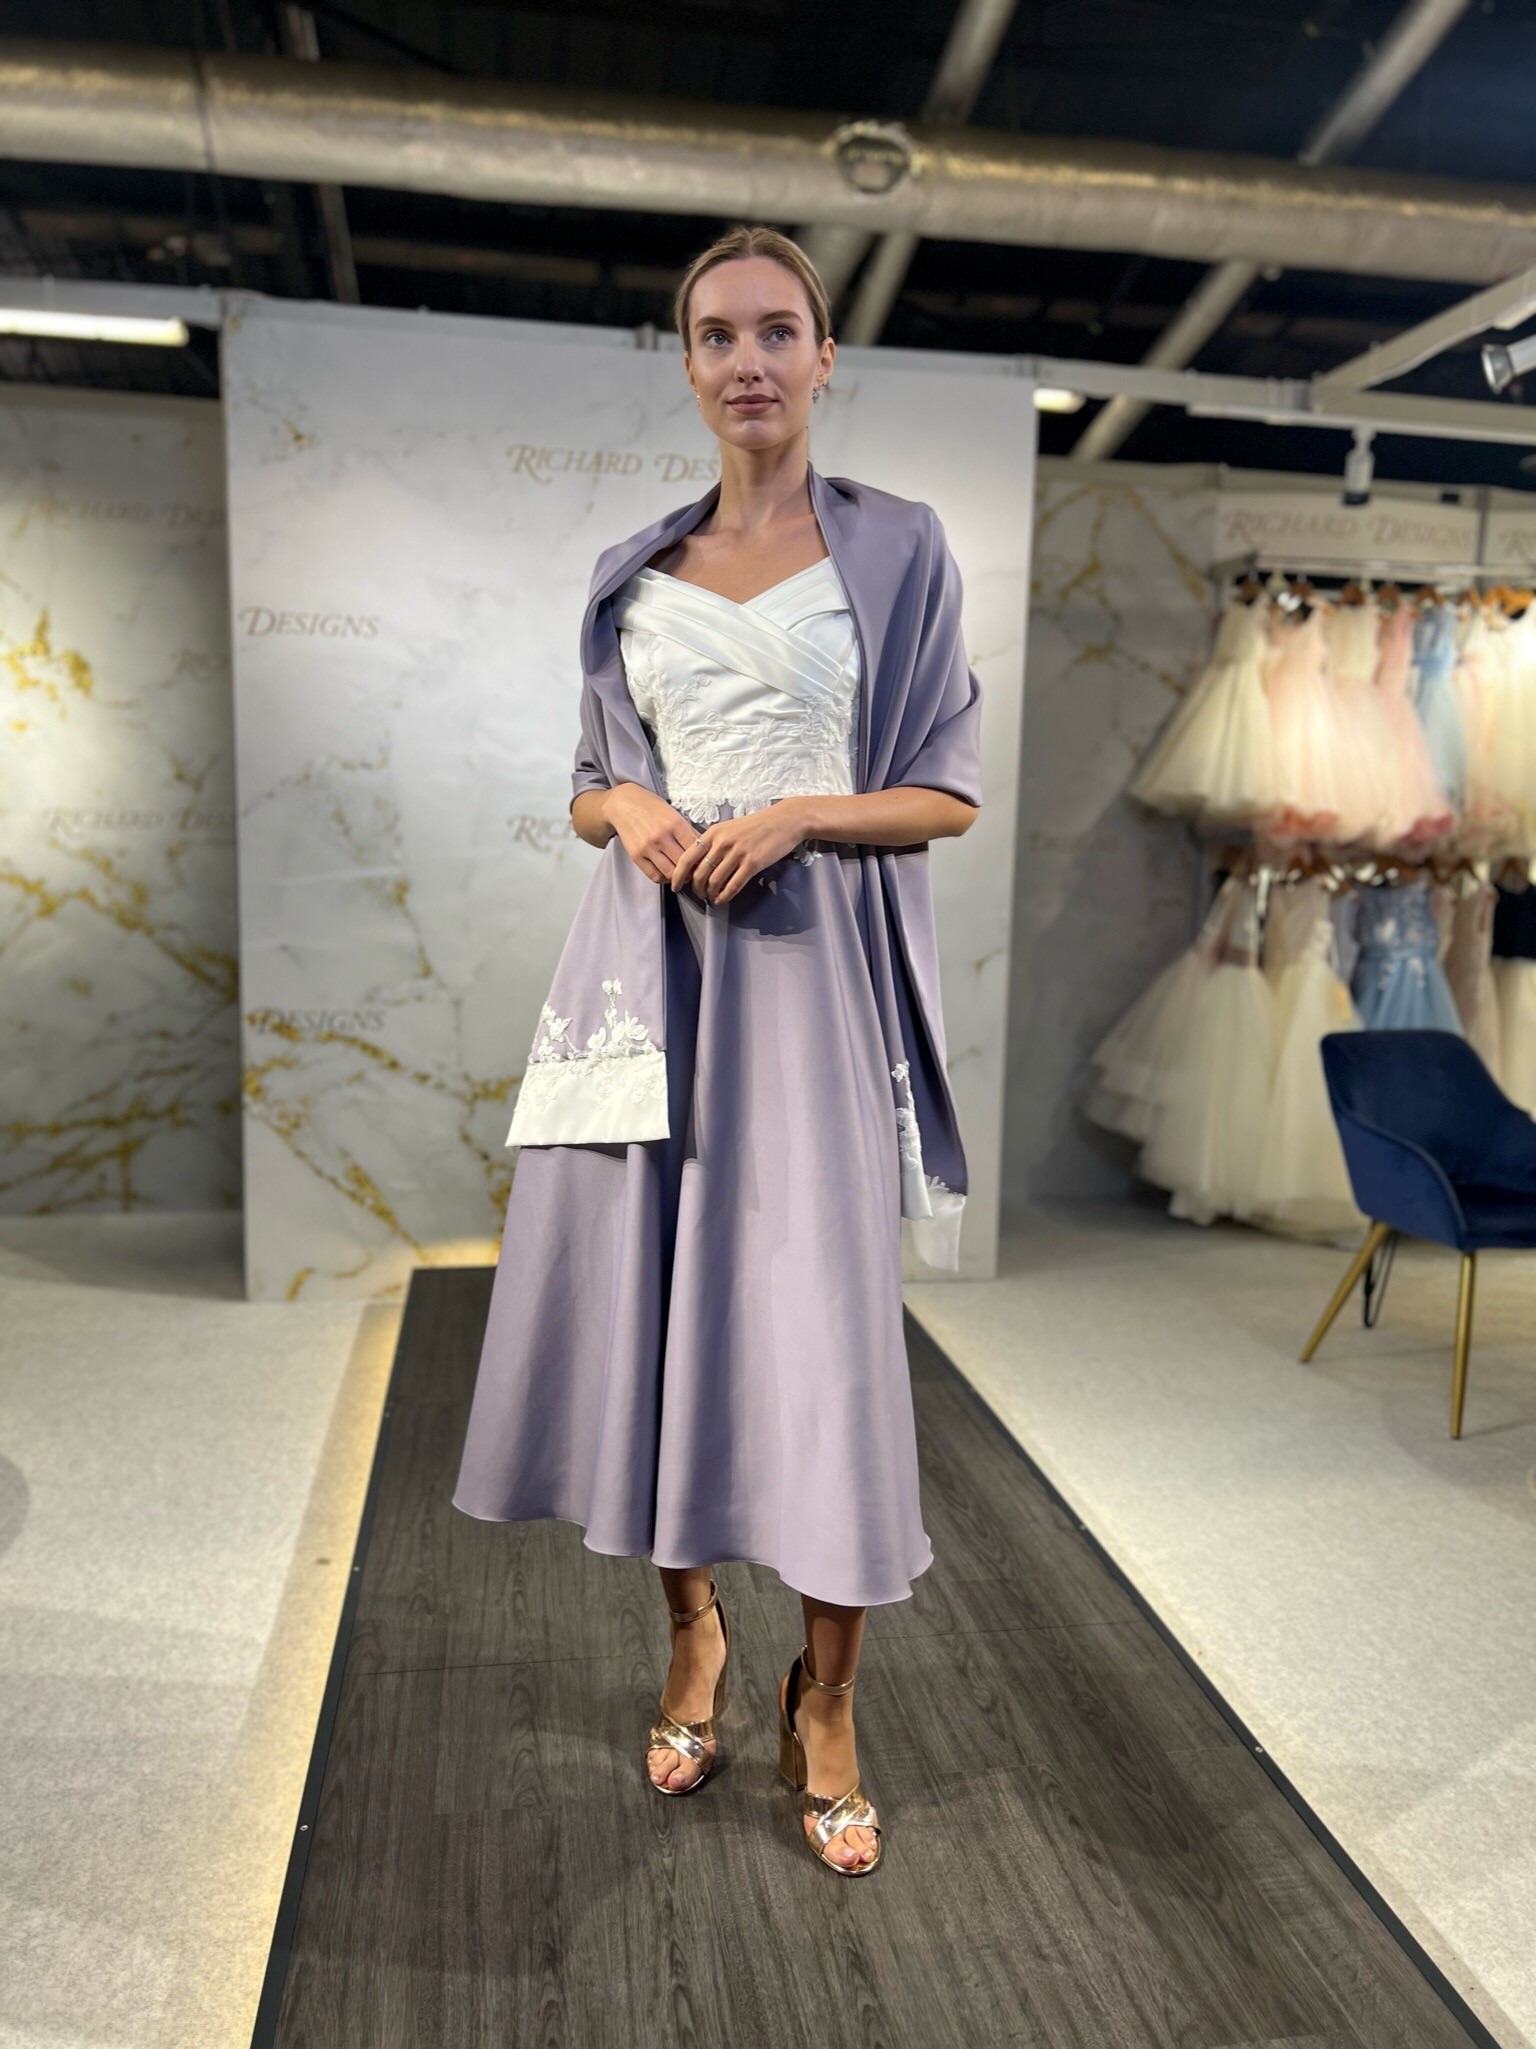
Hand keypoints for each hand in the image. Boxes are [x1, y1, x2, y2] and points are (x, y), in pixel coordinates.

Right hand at [601, 784, 710, 885]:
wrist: (623, 804)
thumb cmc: (652, 808)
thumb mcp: (674, 813)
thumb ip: (689, 831)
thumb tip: (706, 848)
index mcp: (674, 824)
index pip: (695, 849)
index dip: (702, 859)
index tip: (705, 862)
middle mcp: (661, 837)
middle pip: (684, 864)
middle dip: (692, 870)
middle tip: (695, 871)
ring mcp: (647, 848)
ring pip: (670, 873)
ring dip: (679, 877)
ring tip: (682, 874)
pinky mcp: (636, 856)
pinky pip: (654, 876)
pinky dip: (664, 878)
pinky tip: (668, 873)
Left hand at [670, 799, 811, 903]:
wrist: (784, 821)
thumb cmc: (756, 825)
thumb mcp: (729, 828)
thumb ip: (713, 843)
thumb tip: (698, 865)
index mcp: (713, 833)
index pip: (687, 858)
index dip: (678, 876)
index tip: (676, 886)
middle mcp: (722, 843)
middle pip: (699, 874)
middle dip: (696, 889)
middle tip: (699, 895)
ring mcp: (738, 854)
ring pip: (715, 882)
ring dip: (710, 894)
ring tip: (711, 898)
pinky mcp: (752, 864)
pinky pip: (733, 886)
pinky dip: (725, 896)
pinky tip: (722, 899)